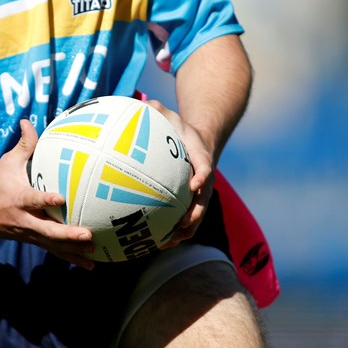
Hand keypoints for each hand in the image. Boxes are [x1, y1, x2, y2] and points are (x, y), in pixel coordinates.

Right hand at [0, 119, 96, 268]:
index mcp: (18, 198)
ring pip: (52, 245)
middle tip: (87, 235)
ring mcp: (28, 233)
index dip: (45, 200)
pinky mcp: (32, 240)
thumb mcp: (7, 163)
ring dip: (72, 251)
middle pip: (46, 230)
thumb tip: (28, 121)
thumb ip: (24, 145)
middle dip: (67, 234)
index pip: (33, 199)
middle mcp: (24, 219)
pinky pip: (53, 250)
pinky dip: (71, 258)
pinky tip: (89, 265)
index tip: (60, 199)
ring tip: (93, 254)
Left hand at [145, 98, 215, 247]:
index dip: (202, 176)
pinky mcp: (189, 202)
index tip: (195, 184)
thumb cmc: (176, 127)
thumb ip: (156, 109)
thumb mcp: (168, 114)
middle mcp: (203, 178)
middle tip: (181, 225)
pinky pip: (184, 220)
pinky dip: (173, 232)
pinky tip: (154, 242)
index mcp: (201, 157)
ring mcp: (198, 193)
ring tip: (165, 243)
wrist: (194, 141)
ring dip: (184, 231)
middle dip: (194, 215)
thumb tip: (142, 104)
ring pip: (195, 216)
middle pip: (204, 200)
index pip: (206, 167)